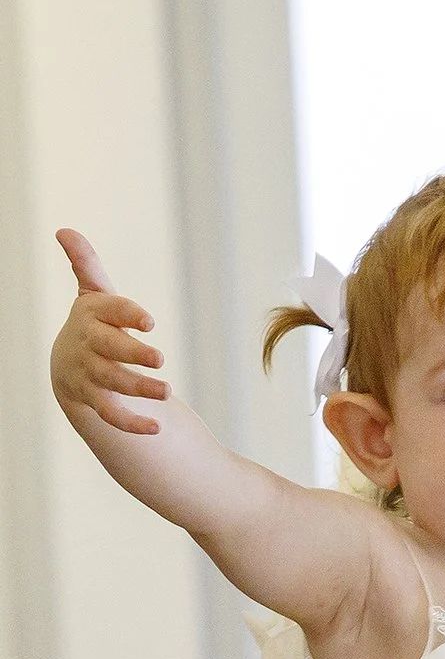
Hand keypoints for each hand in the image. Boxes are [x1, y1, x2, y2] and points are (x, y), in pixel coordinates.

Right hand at [50, 229, 168, 435]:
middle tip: (160, 358)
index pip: (112, 311)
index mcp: (93, 314)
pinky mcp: (95, 399)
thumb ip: (86, 263)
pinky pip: (112, 414)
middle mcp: (90, 344)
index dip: (128, 315)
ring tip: (166, 391)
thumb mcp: (92, 291)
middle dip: (133, 354)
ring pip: (113, 382)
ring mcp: (91, 373)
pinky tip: (156, 427)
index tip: (149, 322)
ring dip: (139, 388)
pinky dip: (132, 423)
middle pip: (111, 349)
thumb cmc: (93, 322)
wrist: (69, 364)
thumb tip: (64, 230)